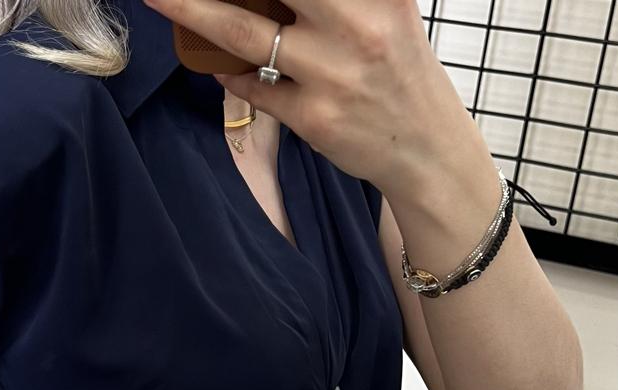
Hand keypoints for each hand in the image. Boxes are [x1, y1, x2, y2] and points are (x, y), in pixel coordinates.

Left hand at [141, 0, 478, 195]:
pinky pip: (254, 88)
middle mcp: (355, 26)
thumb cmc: (399, 72)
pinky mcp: (313, 118)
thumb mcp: (386, 11)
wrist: (425, 148)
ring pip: (244, 31)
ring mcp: (331, 75)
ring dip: (192, 11)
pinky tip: (220, 64)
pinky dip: (230, 73)